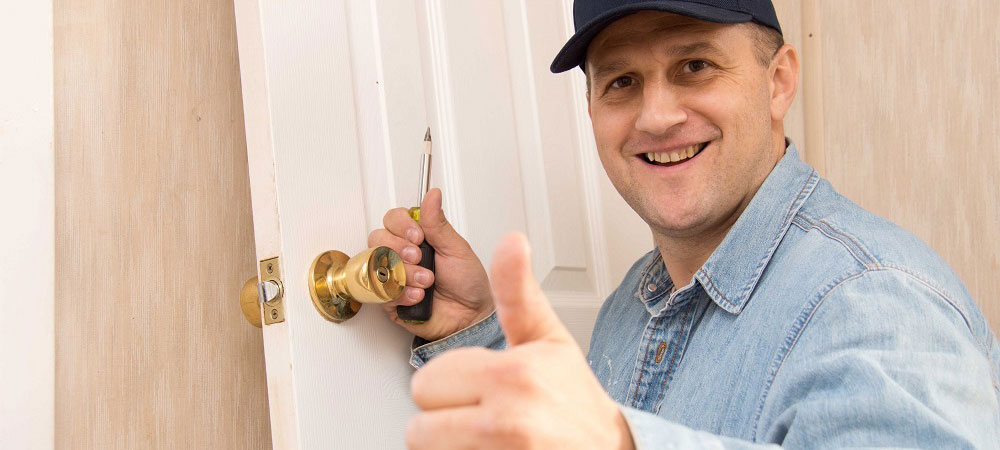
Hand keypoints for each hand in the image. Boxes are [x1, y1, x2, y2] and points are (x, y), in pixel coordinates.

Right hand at [368, 188, 494, 340]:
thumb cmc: (467, 282)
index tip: (418, 236)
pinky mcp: (390, 299)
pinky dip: (401, 292)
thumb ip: (438, 223)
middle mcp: (401, 254)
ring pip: (377, 264)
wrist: (471, 316)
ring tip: (427, 281)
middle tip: (420, 258)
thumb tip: (433, 194)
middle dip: (399, 249)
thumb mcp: (456, 248)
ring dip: (404, 272)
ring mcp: (393, 276)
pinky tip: (419, 296)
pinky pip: (380, 291)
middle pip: (377, 239)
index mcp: (416, 238)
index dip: (400, 225)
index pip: (391, 219)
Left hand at [405, 233, 634, 449]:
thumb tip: (511, 240)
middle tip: (484, 414)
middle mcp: (505, 421)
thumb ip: (518, 292)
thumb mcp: (548, 338)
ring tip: (487, 434)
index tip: (482, 386)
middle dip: (444, 419)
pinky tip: (493, 449)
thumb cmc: (574, 398)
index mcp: (511, 376)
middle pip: (419, 425)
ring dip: (449, 444)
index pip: (426, 382)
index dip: (450, 384)